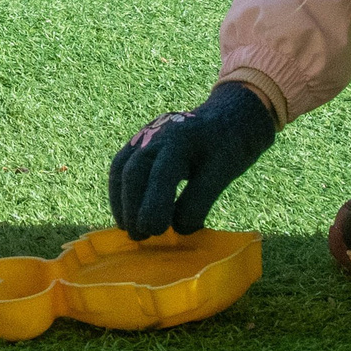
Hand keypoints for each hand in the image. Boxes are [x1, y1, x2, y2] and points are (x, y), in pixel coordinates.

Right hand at [107, 81, 276, 239]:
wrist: (229, 114)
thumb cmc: (230, 145)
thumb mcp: (224, 172)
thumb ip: (199, 200)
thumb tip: (177, 229)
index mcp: (182, 138)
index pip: (161, 175)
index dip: (154, 206)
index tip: (156, 232)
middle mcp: (158, 133)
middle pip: (133, 171)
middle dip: (132, 207)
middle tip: (140, 237)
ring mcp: (146, 134)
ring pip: (121, 168)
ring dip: (121, 202)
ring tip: (130, 229)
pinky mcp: (140, 140)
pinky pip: (121, 165)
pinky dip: (120, 191)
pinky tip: (128, 212)